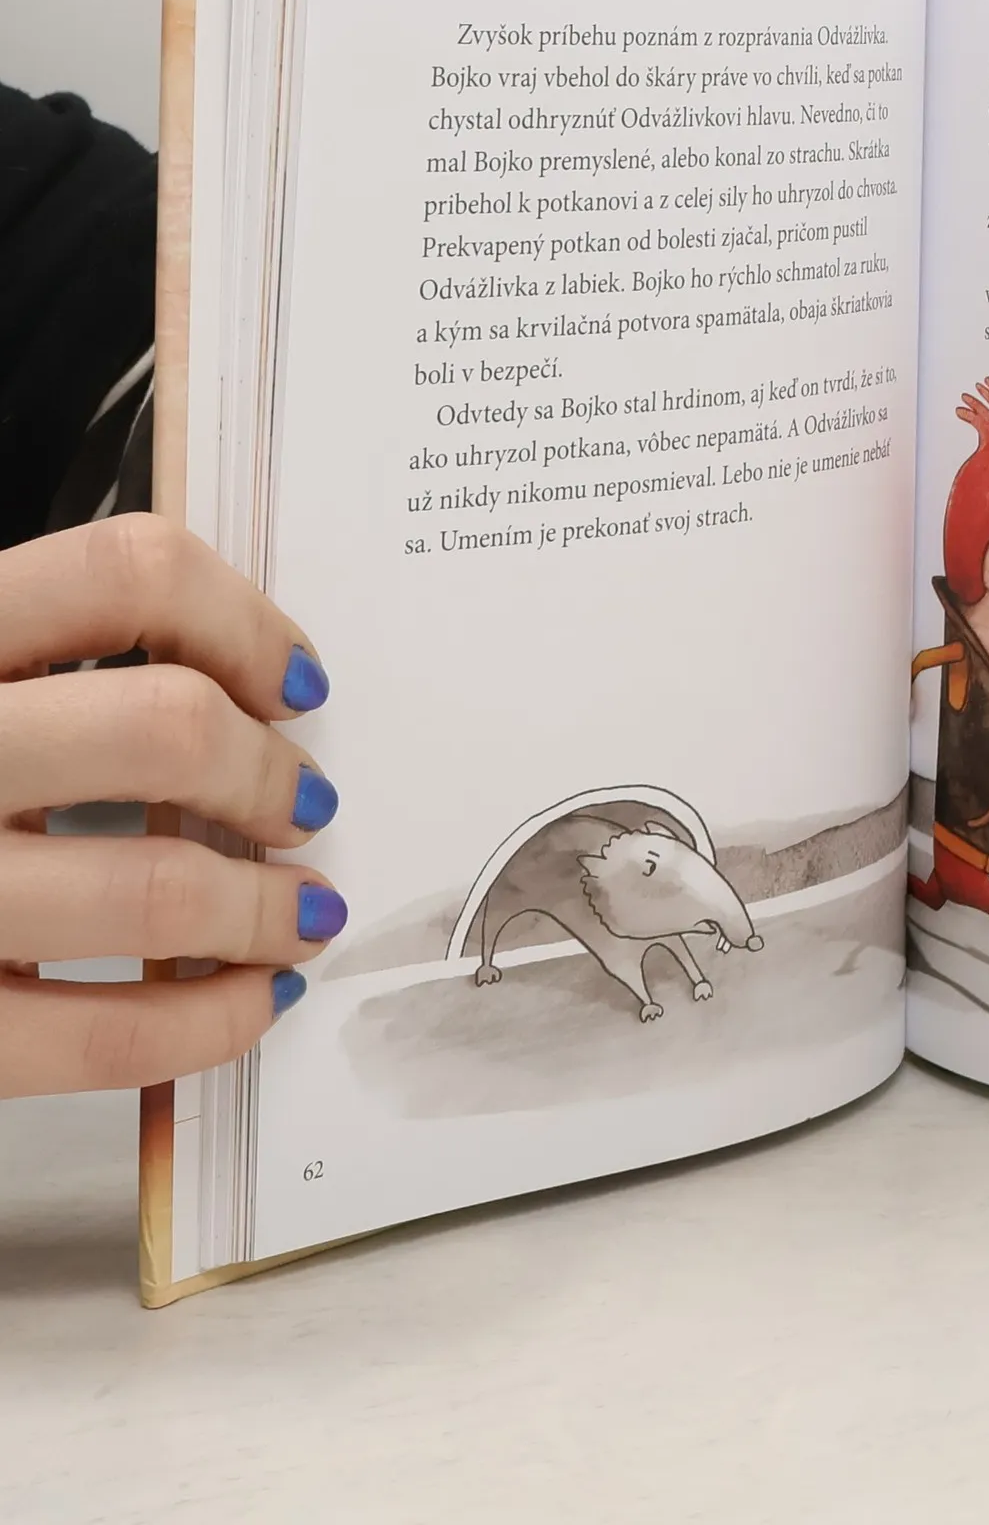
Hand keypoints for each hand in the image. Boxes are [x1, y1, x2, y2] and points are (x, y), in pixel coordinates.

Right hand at [0, 516, 345, 1096]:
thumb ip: (64, 669)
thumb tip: (258, 697)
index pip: (125, 572)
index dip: (245, 624)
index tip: (295, 685)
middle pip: (165, 725)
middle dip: (267, 775)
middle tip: (302, 808)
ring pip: (158, 888)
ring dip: (269, 908)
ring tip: (299, 912)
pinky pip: (112, 1037)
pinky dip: (217, 1018)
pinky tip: (250, 997)